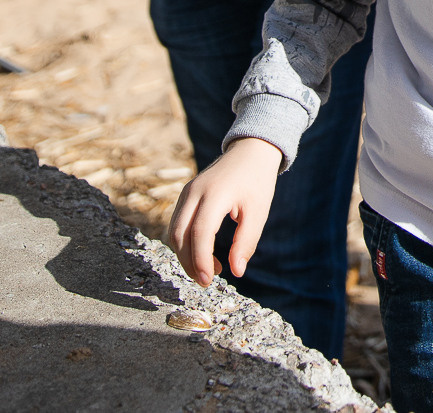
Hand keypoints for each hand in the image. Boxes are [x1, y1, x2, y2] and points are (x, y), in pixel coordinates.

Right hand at [167, 138, 281, 287]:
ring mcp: (186, 192)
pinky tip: (203, 254)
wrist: (250, 151)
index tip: (210, 281)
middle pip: (179, 235)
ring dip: (186, 255)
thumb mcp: (258, 212)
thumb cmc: (257, 182)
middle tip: (207, 281)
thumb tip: (236, 272)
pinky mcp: (185, 195)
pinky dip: (185, 243)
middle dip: (189, 263)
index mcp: (215, 194)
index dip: (201, 260)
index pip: (199, 233)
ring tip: (210, 269)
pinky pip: (177, 224)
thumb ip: (246, 242)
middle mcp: (194, 192)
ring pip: (174, 232)